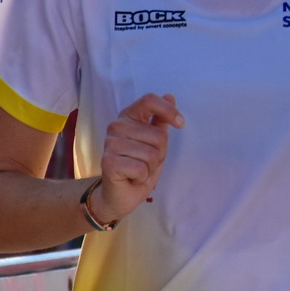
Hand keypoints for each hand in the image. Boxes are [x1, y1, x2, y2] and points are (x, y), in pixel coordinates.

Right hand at [93, 93, 183, 225]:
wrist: (121, 194)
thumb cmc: (139, 166)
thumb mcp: (155, 142)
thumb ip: (160, 120)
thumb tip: (170, 95)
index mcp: (128, 117)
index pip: (149, 101)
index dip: (169, 111)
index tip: (180, 124)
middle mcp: (116, 126)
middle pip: (159, 135)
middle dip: (160, 154)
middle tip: (146, 162)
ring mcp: (110, 143)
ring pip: (152, 154)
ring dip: (151, 168)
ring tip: (139, 170)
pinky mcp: (108, 162)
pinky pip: (142, 168)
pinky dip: (143, 177)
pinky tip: (132, 178)